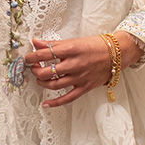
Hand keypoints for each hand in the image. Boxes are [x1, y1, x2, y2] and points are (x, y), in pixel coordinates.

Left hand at [23, 33, 143, 107]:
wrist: (116, 53)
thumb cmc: (95, 45)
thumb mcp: (73, 41)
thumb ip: (53, 44)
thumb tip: (36, 42)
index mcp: (71, 49)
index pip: (45, 54)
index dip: (32, 56)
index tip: (27, 57)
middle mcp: (74, 64)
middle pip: (47, 72)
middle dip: (36, 71)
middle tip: (33, 68)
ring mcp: (79, 77)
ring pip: (53, 85)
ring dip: (42, 83)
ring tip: (40, 78)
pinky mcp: (84, 87)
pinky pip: (67, 98)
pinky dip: (55, 103)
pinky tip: (46, 104)